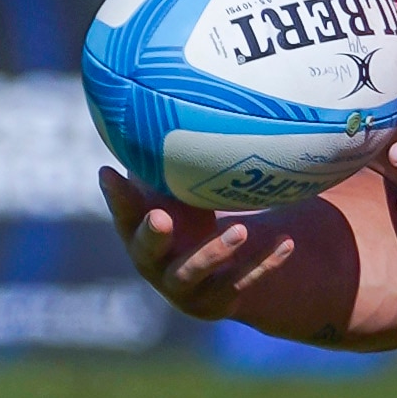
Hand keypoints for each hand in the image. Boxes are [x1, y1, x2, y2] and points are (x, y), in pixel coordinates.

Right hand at [101, 165, 296, 320]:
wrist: (215, 276)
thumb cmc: (185, 218)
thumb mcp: (173, 191)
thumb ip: (165, 162)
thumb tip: (156, 97)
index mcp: (138, 234)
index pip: (122, 214)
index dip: (115, 197)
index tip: (108, 172)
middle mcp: (154, 263)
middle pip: (145, 252)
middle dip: (152, 236)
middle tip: (161, 218)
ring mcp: (185, 288)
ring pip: (196, 273)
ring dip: (216, 252)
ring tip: (241, 229)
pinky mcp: (218, 301)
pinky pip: (244, 282)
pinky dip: (265, 263)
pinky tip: (288, 243)